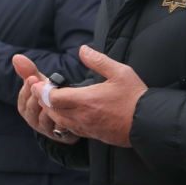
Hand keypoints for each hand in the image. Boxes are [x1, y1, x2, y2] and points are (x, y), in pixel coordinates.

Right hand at [13, 54, 79, 144]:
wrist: (62, 115)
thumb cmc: (47, 95)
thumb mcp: (38, 83)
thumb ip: (29, 71)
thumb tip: (16, 57)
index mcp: (24, 105)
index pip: (23, 97)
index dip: (27, 88)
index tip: (32, 78)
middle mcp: (31, 118)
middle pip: (32, 109)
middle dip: (38, 97)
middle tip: (45, 86)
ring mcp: (44, 128)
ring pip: (45, 119)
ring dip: (51, 108)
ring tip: (57, 98)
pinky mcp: (58, 134)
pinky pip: (59, 128)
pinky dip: (62, 120)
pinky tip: (68, 111)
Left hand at [33, 46, 147, 147]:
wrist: (148, 123)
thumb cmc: (135, 97)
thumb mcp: (119, 72)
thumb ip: (98, 60)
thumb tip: (82, 50)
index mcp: (86, 100)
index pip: (53, 97)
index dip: (42, 90)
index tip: (37, 82)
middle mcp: (82, 116)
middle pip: (52, 110)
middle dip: (43, 99)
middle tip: (38, 89)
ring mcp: (87, 128)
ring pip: (59, 121)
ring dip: (51, 110)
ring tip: (48, 100)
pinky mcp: (92, 135)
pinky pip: (70, 129)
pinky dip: (62, 120)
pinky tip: (65, 114)